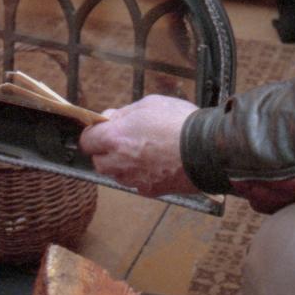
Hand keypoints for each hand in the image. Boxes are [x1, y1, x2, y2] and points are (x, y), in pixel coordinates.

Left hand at [79, 94, 199, 196]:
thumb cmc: (180, 122)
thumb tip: (108, 118)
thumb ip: (124, 113)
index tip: (103, 130)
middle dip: (107, 152)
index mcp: (115, 137)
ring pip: (117, 174)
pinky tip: (157, 163)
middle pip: (99, 162)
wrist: (207, 149)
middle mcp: (119, 162)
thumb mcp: (150, 104)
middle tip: (125, 141)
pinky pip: (136, 183)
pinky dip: (141, 175)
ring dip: (123, 165)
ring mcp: (134, 179)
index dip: (94, 134)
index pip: (87, 141)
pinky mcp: (149, 190)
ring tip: (145, 151)